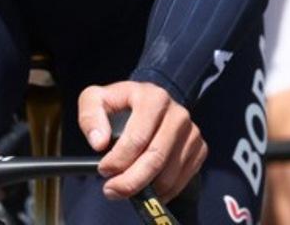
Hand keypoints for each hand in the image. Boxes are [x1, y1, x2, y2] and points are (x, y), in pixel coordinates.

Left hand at [78, 80, 205, 200]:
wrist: (149, 103)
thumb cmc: (121, 104)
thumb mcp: (96, 99)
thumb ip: (90, 116)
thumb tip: (98, 143)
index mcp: (153, 98)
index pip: (137, 137)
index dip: (118, 159)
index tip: (103, 170)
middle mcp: (178, 114)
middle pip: (156, 158)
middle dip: (130, 181)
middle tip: (111, 191)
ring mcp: (191, 132)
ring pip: (169, 174)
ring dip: (144, 189)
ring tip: (124, 190)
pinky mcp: (199, 148)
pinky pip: (182, 180)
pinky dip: (162, 192)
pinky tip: (145, 189)